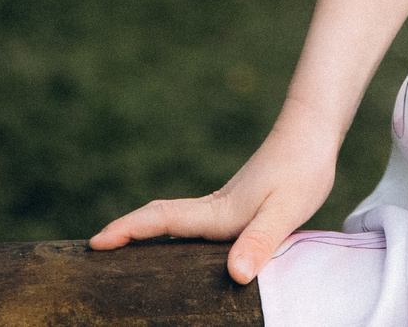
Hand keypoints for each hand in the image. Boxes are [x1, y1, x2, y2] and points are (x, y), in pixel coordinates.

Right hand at [90, 118, 337, 283]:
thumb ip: (260, 241)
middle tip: (94, 252)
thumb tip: (235, 274)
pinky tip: (184, 248)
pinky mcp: (237, 206)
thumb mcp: (285, 211)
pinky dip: (174, 233)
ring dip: (148, 234)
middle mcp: (214, 210)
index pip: (162, 220)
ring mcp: (224, 206)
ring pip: (176, 222)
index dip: (128, 231)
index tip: (95, 242)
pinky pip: (194, 224)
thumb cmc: (302, 170)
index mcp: (217, 213)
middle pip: (160, 221)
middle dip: (126, 234)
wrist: (312, 133)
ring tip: (125, 256)